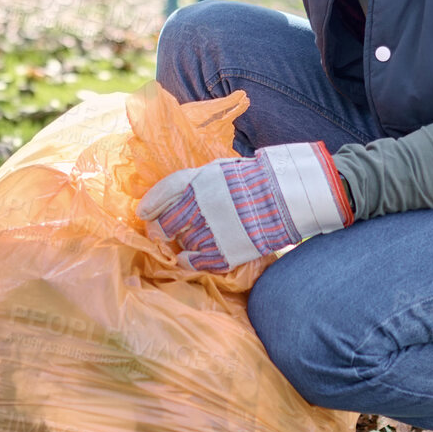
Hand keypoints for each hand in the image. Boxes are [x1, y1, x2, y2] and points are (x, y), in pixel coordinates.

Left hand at [136, 142, 353, 271]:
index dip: (149, 206)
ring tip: (186, 241)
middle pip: (166, 224)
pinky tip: (186, 260)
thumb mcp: (221, 170)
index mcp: (199, 180)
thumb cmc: (255, 179)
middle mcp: (201, 204)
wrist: (289, 196)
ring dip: (180, 244)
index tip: (144, 213)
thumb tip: (172, 199)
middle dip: (159, 230)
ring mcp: (214, 229)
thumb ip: (196, 182)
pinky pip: (197, 262)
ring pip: (183, 243)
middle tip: (159, 233)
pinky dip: (188, 262)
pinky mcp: (227, 250)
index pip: (162, 194)